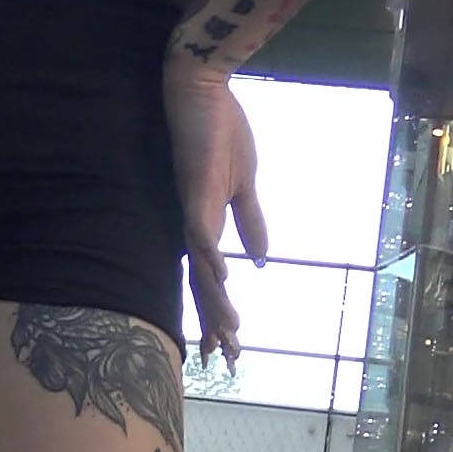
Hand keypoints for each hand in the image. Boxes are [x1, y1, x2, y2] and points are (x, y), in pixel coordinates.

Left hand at [164, 60, 266, 369]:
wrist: (202, 91)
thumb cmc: (220, 131)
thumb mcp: (245, 185)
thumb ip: (250, 223)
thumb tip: (260, 261)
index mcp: (205, 226)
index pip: (211, 280)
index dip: (219, 314)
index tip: (229, 347)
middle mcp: (193, 226)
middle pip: (203, 286)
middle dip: (215, 323)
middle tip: (224, 360)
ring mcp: (192, 209)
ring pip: (202, 267)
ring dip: (216, 301)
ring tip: (229, 331)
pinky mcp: (195, 189)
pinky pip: (201, 229)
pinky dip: (211, 255)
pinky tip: (223, 278)